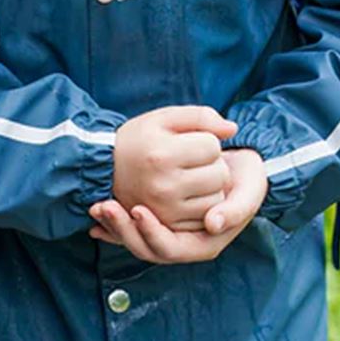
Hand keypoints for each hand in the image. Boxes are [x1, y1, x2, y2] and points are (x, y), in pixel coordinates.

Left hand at [88, 148, 268, 263]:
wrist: (240, 165)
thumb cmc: (247, 179)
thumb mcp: (250, 191)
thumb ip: (235, 210)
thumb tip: (212, 224)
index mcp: (204, 243)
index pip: (170, 249)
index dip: (152, 233)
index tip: (138, 210)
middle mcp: (183, 243)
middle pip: (146, 249)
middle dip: (123, 231)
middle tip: (104, 207)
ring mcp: (168, 233)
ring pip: (135, 240)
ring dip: (114, 226)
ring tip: (97, 206)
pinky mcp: (158, 220)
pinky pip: (132, 228)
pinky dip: (113, 223)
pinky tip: (96, 212)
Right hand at [112, 105, 236, 228]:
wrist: (106, 169)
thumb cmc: (140, 139)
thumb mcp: (164, 118)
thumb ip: (201, 116)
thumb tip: (233, 129)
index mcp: (161, 155)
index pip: (212, 146)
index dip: (205, 141)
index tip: (186, 142)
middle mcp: (163, 185)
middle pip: (219, 173)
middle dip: (211, 163)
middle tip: (190, 160)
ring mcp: (166, 208)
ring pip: (216, 196)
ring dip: (211, 185)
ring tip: (189, 176)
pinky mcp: (169, 223)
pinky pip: (206, 214)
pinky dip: (204, 203)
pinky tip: (188, 192)